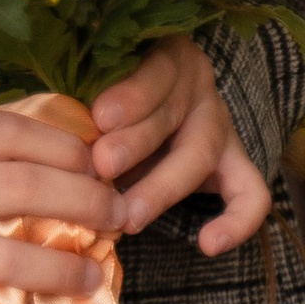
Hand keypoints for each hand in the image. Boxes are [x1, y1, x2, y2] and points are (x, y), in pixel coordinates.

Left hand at [88, 40, 268, 256]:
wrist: (164, 105)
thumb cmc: (115, 99)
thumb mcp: (102, 85)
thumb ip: (88, 106)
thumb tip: (52, 136)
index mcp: (164, 59)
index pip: (157, 71)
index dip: (131, 96)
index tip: (98, 118)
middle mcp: (197, 91)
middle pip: (174, 116)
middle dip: (137, 144)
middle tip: (102, 167)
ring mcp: (219, 127)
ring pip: (201, 154)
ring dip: (162, 186)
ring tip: (130, 215)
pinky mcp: (236, 164)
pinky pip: (252, 194)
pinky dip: (237, 221)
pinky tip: (208, 244)